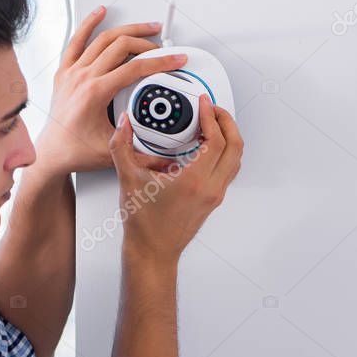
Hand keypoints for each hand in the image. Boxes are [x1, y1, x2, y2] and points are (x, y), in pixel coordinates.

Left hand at [36, 6, 188, 174]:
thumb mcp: (114, 149)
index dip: (160, 62)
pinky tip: (99, 13)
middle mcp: (82, 78)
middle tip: (163, 47)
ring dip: (127, 29)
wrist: (52, 153)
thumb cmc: (76, 151)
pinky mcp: (64, 72)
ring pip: (103, 39)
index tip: (175, 60)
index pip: (136, 69)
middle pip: (121, 47)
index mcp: (96, 93)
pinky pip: (76, 41)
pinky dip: (89, 24)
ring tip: (146, 27)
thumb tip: (162, 138)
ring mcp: (72, 72)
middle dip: (147, 43)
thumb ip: (138, 141)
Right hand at [109, 93, 242, 264]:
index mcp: (195, 181)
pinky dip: (223, 153)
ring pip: (235, 159)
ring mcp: (214, 195)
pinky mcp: (212, 200)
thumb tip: (124, 124)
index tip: (203, 104)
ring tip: (212, 124)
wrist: (152, 252)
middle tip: (213, 109)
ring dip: (228, 137)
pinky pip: (227, 170)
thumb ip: (121, 146)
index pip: (216, 139)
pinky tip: (205, 148)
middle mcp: (210, 188)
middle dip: (226, 122)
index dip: (211, 116)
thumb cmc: (144, 225)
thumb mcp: (128, 179)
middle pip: (235, 146)